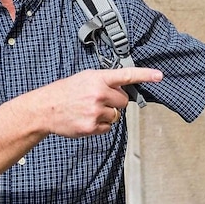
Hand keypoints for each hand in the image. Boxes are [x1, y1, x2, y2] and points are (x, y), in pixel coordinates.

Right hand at [32, 67, 161, 137]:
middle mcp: (98, 93)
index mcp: (97, 78)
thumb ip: (103, 81)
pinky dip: (100, 125)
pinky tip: (86, 119)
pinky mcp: (91, 126)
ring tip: (88, 110)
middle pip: (123, 101)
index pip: (126, 75)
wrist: (45, 108)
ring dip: (106, 114)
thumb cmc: (64, 92)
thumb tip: (122, 89)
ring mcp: (95, 111)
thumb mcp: (84, 78)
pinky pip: (108, 128)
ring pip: (116, 116)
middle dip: (114, 102)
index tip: (159, 76)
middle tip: (97, 100)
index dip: (145, 75)